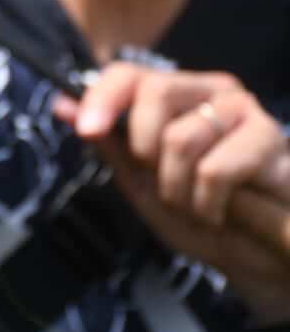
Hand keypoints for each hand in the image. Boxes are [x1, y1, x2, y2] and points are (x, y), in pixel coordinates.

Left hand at [53, 64, 289, 323]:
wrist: (253, 257)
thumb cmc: (198, 215)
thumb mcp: (141, 182)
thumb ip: (107, 143)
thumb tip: (61, 103)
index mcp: (174, 96)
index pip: (129, 74)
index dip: (102, 96)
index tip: (85, 129)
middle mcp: (208, 90)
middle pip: (153, 92)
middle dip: (146, 152)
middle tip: (166, 185)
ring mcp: (241, 109)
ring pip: (180, 138)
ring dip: (179, 190)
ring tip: (200, 204)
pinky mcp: (269, 136)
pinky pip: (215, 169)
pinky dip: (209, 203)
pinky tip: (224, 210)